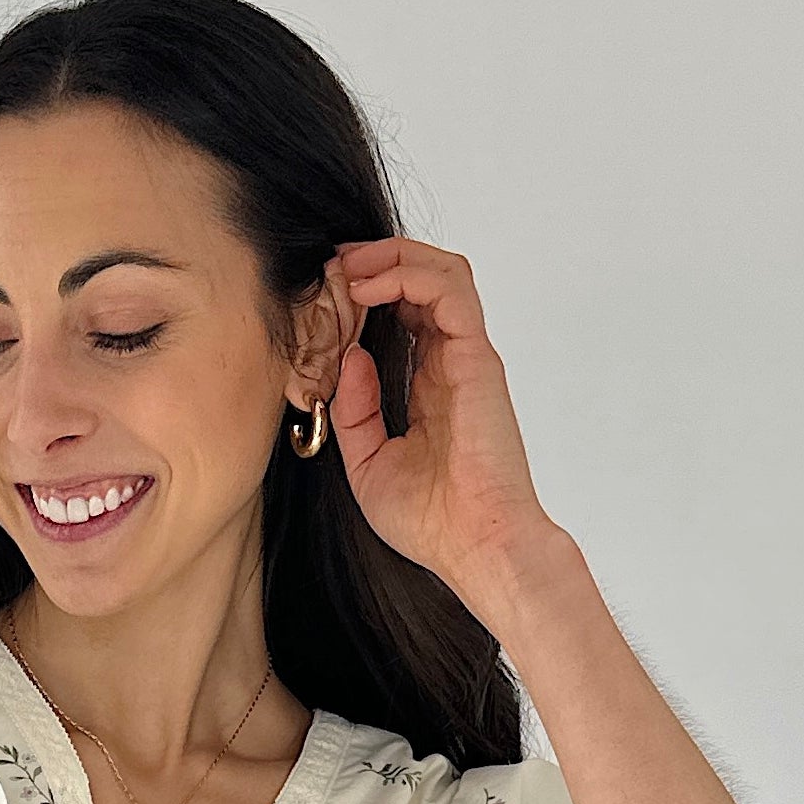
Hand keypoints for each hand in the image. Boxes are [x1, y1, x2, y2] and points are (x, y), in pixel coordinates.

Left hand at [322, 237, 561, 621]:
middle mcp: (451, 363)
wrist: (476, 546)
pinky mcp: (476, 356)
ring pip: (442, 272)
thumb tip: (347, 357)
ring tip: (348, 267)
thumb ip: (354, 412)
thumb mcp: (369, 464)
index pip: (404, 314)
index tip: (328, 290)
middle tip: (333, 264)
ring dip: (392, 257)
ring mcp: (467, 357)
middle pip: (424, 281)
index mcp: (430, 385)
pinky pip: (449, 289)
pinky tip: (367, 287)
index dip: (368, 292)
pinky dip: (407, 273)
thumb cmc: (433, 522)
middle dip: (376, 261)